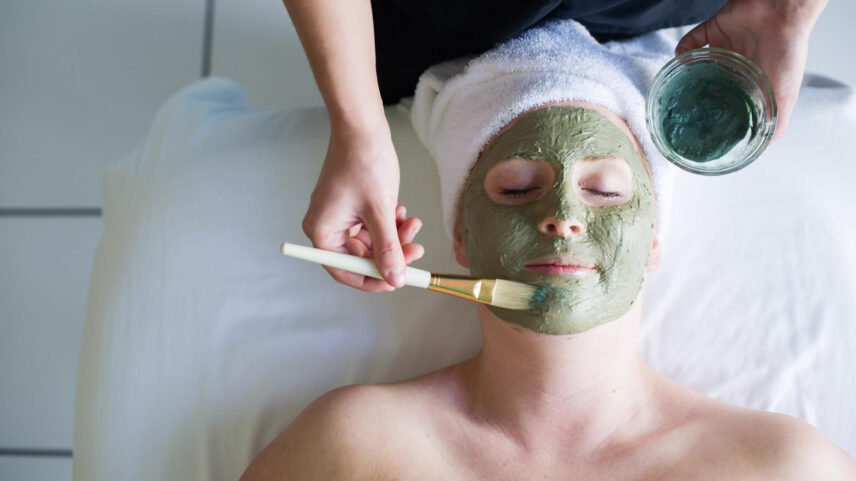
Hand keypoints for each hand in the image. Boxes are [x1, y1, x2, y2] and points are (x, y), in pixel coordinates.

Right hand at [302, 124, 423, 291]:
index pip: (345, 272)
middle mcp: (327, 226)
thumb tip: (395, 278)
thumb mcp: (380, 211)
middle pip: (361, 258)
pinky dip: (390, 224)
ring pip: (372, 242)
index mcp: (322, 231)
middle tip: (416, 251)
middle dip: (391, 254)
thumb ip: (388, 248)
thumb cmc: (364, 163)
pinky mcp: (352, 206)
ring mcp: (340, 216)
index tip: (397, 280)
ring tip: (412, 225)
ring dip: (394, 238)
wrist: (362, 127)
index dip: (373, 280)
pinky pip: (372, 227)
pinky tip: (403, 213)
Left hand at [676, 0, 827, 139]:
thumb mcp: (784, 96)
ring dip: (685, 76)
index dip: (716, 113)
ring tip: (673, 92)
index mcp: (751, 80)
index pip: (728, 101)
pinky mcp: (712, 30)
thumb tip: (764, 148)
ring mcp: (722, 48)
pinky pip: (690, 42)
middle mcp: (735, 65)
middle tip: (682, 112)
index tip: (701, 128)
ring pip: (696, 65)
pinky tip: (677, 63)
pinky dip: (681, 52)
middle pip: (709, 84)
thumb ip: (775, 122)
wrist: (783, 12)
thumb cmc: (786, 53)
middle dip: (696, 97)